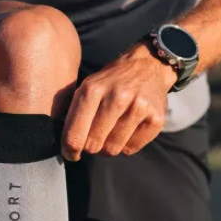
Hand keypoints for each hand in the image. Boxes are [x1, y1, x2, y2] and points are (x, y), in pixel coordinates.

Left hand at [62, 43, 176, 160]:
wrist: (148, 66)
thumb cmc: (111, 82)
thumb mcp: (87, 87)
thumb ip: (73, 113)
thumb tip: (65, 145)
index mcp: (92, 90)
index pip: (75, 135)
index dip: (70, 150)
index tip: (71, 154)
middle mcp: (116, 97)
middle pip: (93, 145)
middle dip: (90, 147)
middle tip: (94, 140)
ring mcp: (138, 108)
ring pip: (112, 149)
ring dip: (108, 147)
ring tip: (111, 133)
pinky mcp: (155, 119)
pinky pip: (131, 149)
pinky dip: (126, 145)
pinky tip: (127, 131)